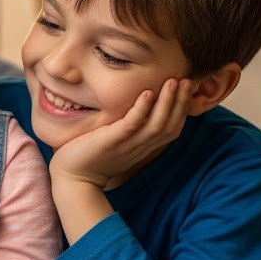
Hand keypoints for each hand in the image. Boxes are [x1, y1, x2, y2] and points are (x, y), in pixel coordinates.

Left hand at [50, 76, 191, 191]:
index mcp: (144, 147)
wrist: (73, 178)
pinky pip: (131, 125)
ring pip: (156, 125)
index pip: (172, 129)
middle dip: (180, 102)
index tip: (187, 89)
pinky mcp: (112, 141)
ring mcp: (127, 145)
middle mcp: (140, 147)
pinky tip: (147, 93)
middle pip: (170, 126)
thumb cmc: (93, 157)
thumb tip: (138, 111)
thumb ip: (130, 130)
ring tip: (173, 81)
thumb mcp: (118, 143)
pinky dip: (141, 109)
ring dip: (167, 102)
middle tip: (187, 80)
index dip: (182, 110)